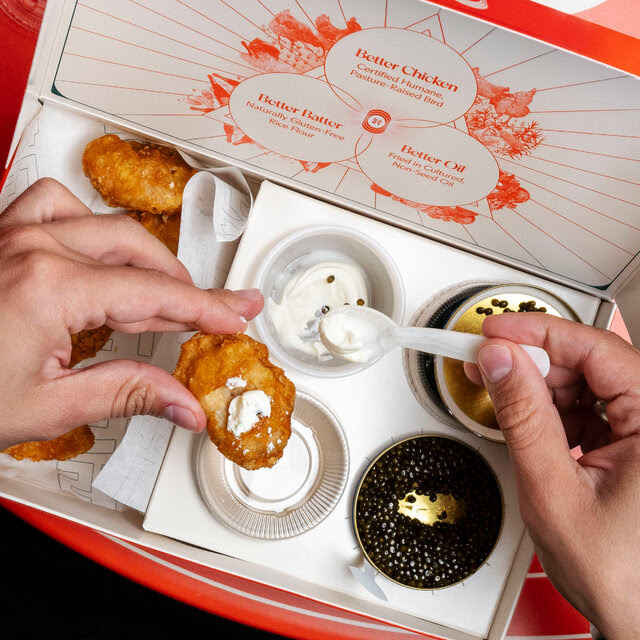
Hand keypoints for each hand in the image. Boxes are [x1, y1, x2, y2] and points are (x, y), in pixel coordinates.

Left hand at [0, 179, 263, 448]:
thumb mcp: (47, 408)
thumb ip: (128, 395)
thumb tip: (184, 402)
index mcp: (48, 289)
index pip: (156, 293)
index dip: (206, 307)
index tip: (235, 314)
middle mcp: (30, 250)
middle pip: (138, 251)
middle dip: (186, 283)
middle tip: (214, 309)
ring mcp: (9, 238)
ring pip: (101, 219)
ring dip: (143, 252)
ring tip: (164, 284)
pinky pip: (49, 204)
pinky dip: (86, 222)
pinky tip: (96, 247)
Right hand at [464, 313, 639, 638]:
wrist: (637, 616)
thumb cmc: (619, 574)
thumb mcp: (553, 487)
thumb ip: (523, 417)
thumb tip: (500, 363)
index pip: (596, 348)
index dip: (538, 332)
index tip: (496, 331)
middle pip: (589, 363)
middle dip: (532, 362)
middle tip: (488, 364)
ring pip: (586, 383)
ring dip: (539, 387)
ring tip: (501, 398)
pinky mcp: (632, 443)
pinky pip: (589, 408)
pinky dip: (553, 411)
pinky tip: (530, 423)